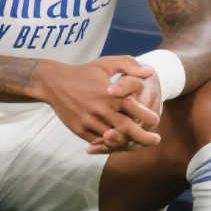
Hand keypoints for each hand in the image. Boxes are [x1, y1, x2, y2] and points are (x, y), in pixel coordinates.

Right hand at [33, 56, 161, 154]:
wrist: (53, 82)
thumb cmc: (84, 72)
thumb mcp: (106, 64)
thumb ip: (129, 65)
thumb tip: (150, 72)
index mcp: (111, 94)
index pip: (136, 110)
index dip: (149, 117)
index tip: (156, 120)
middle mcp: (101, 109)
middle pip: (128, 129)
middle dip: (145, 138)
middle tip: (156, 140)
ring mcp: (89, 121)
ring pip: (113, 139)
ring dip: (128, 143)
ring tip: (139, 143)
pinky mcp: (79, 129)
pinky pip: (98, 142)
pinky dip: (109, 145)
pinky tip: (118, 144)